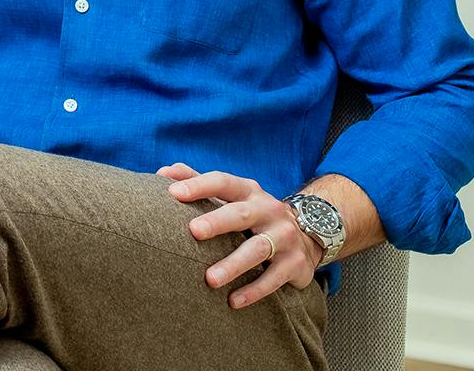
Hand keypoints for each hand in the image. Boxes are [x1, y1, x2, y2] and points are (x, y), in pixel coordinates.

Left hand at [159, 163, 322, 308]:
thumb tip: (162, 172)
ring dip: (233, 264)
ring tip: (210, 279)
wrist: (310, 233)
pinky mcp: (296, 263)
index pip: (222, 182)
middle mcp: (268, 209)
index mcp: (248, 190)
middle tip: (193, 232)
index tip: (173, 194)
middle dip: (217, 222)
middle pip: (241, 214)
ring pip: (258, 249)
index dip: (198, 185)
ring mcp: (284, 236)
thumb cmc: (254, 212)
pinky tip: (233, 301)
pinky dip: (254, 290)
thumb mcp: (233, 193)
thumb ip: (198, 181)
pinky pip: (274, 278)